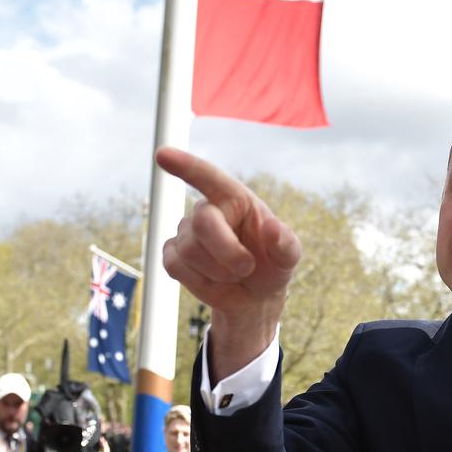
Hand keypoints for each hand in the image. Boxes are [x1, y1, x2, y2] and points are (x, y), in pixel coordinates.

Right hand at [157, 147, 301, 380]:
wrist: (255, 297)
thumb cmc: (272, 267)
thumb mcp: (288, 258)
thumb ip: (285, 244)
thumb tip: (273, 227)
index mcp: (235, 199)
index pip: (208, 177)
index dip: (186, 165)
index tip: (163, 155)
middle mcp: (208, 210)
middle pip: (201, 222)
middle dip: (226, 252)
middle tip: (247, 267)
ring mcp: (186, 232)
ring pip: (189, 250)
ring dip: (217, 271)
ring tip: (233, 274)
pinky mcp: (173, 254)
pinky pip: (174, 265)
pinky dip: (198, 280)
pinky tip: (213, 279)